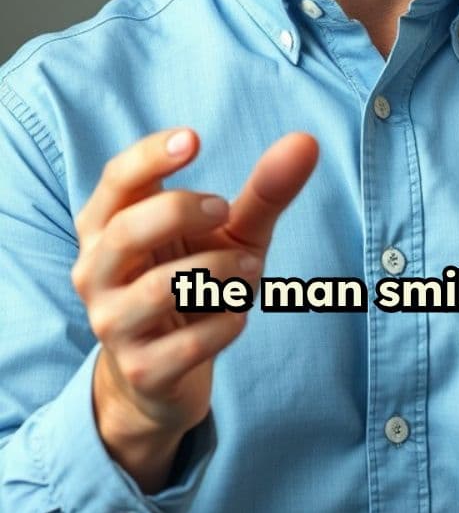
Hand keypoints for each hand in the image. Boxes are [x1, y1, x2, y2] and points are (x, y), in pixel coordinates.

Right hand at [71, 127, 317, 488]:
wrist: (163, 372)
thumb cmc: (196, 278)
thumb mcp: (231, 231)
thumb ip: (264, 189)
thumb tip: (307, 142)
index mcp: (107, 224)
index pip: (116, 180)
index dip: (150, 156)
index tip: (194, 139)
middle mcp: (95, 271)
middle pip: (126, 230)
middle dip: (181, 212)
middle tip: (224, 209)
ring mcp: (112, 323)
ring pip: (159, 289)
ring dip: (218, 272)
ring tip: (250, 267)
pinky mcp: (141, 369)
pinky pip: (187, 344)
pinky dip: (226, 323)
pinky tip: (238, 315)